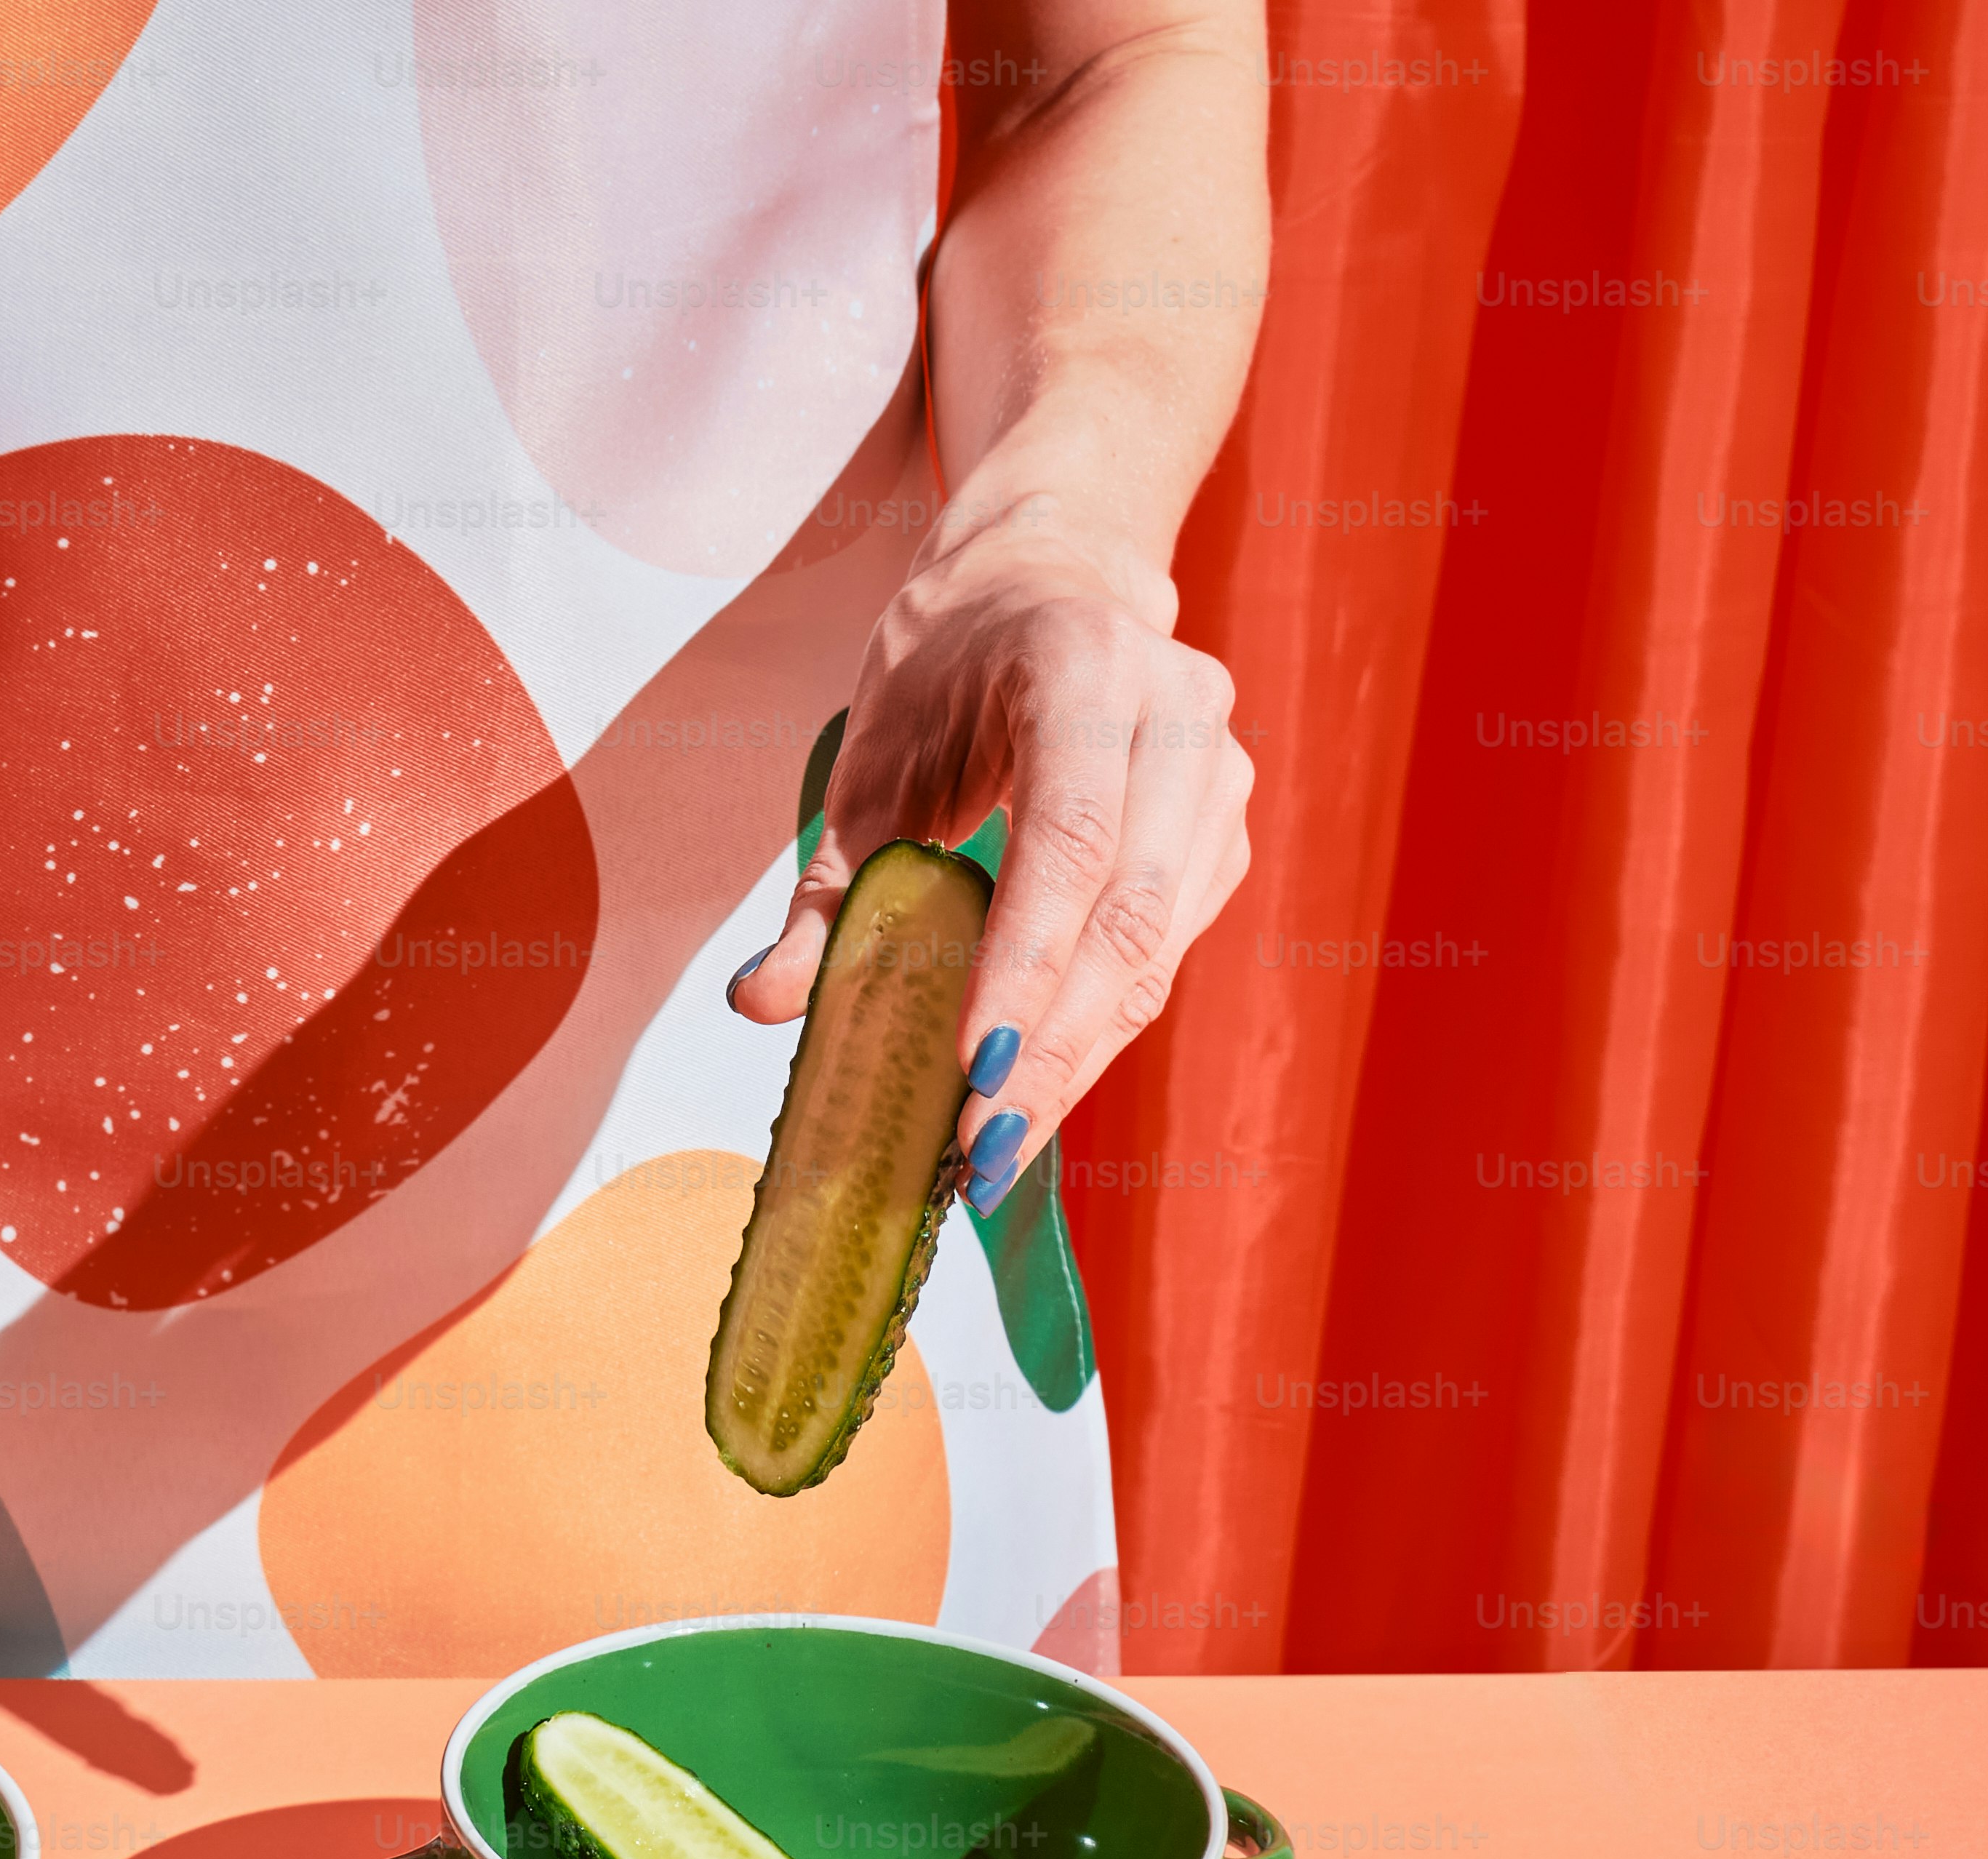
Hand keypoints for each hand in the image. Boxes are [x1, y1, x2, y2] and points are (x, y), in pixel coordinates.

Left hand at [730, 501, 1252, 1209]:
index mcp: (1083, 665)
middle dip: (1054, 1041)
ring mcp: (1220, 773)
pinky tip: (1040, 1086)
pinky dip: (1102, 1027)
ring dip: (1083, 1055)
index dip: (1025, 961)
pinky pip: (1170, 952)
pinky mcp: (1225, 832)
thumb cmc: (945, 674)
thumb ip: (823, 889)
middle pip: (1130, 909)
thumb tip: (762, 1004)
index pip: (1068, 837)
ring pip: (1161, 946)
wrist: (1047, 586)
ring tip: (1002, 1143)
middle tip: (981, 1143)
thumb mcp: (868, 763)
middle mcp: (1177, 712)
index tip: (973, 1066)